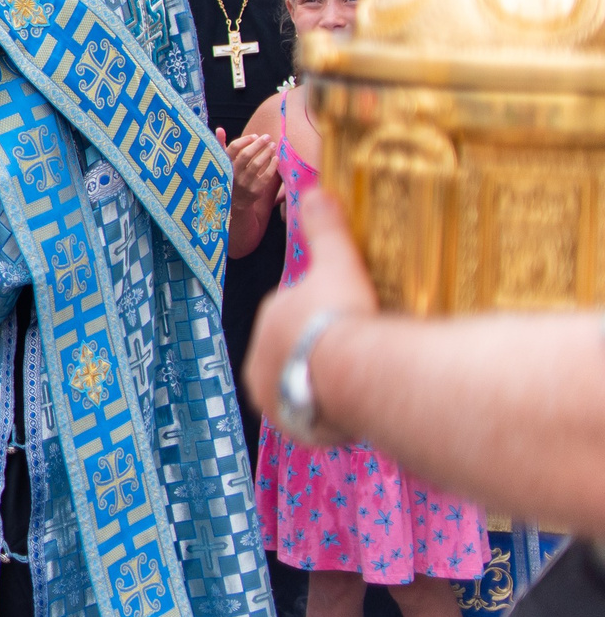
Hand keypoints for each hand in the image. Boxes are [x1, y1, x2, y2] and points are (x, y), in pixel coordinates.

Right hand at [225, 130, 277, 196]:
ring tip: (273, 145)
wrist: (236, 202)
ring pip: (257, 164)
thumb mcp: (222, 161)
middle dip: (258, 144)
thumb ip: (220, 145)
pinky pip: (266, 176)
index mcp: (224, 165)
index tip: (254, 136)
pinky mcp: (255, 190)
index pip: (233, 148)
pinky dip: (272, 165)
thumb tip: (220, 129)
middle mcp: (232, 174)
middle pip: (246, 155)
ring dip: (266, 153)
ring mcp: (244, 183)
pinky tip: (276, 158)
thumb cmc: (230, 176)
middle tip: (267, 137)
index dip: (245, 140)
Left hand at [245, 187, 377, 445]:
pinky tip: (349, 409)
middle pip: (295, 351)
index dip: (324, 315)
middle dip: (320, 351)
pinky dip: (325, 413)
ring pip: (300, 384)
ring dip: (321, 384)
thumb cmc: (345, 316)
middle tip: (357, 352)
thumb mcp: (337, 263)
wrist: (353, 374)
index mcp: (268, 318)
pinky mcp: (288, 424)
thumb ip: (326, 229)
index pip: (294, 313)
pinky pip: (309, 417)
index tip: (350, 319)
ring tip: (356, 383)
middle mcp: (258, 359)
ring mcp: (271, 395)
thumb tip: (316, 192)